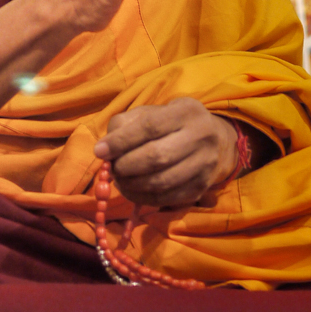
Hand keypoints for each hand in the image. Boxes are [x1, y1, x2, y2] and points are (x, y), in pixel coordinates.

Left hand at [92, 98, 237, 206]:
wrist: (211, 140)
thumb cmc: (170, 123)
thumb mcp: (150, 112)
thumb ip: (124, 124)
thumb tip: (104, 149)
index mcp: (186, 112)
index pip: (150, 127)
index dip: (121, 141)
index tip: (99, 151)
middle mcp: (201, 137)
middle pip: (157, 157)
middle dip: (126, 166)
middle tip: (111, 168)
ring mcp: (205, 165)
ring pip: (161, 182)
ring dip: (131, 185)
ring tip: (118, 180)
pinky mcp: (201, 188)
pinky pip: (166, 198)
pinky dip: (142, 198)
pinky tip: (131, 190)